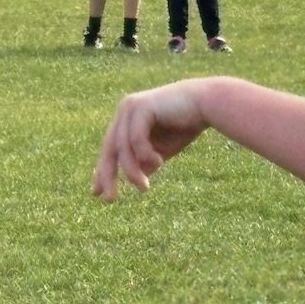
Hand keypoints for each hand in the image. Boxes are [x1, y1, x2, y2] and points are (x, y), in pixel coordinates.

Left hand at [93, 81, 207, 200]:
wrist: (207, 104)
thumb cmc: (186, 125)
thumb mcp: (161, 150)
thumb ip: (145, 162)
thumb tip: (133, 179)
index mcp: (127, 118)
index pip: (109, 148)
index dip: (102, 171)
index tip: (97, 192)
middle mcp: (125, 110)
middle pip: (109, 149)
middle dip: (108, 175)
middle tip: (109, 199)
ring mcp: (131, 107)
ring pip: (122, 147)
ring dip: (132, 171)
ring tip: (144, 188)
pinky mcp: (142, 106)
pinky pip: (136, 138)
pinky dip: (145, 155)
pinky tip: (159, 163)